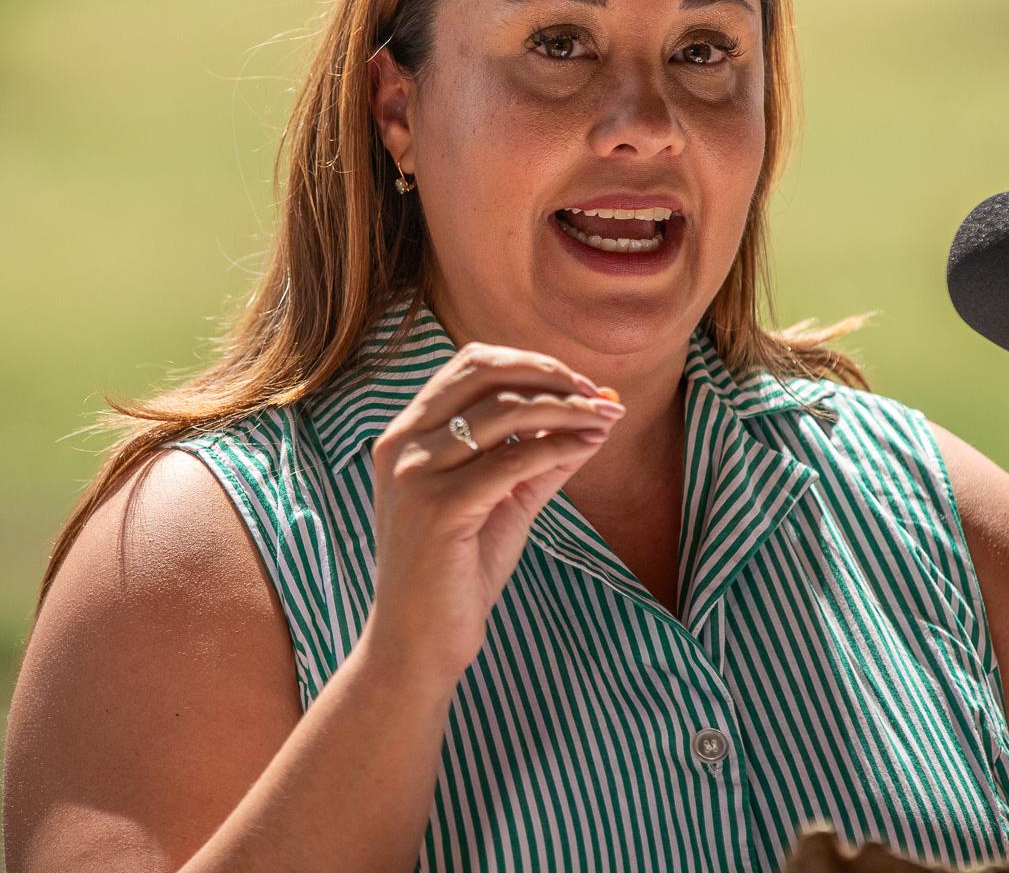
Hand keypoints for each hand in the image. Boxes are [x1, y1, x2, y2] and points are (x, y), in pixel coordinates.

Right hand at [364, 342, 623, 681]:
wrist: (417, 644)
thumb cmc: (458, 571)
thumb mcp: (504, 500)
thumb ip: (542, 455)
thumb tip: (599, 413)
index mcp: (407, 433)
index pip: (469, 365)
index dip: (529, 363)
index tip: (579, 382)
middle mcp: (402, 443)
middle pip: (483, 371)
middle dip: (549, 373)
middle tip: (598, 393)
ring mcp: (415, 473)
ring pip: (505, 410)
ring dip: (566, 407)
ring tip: (606, 416)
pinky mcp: (439, 507)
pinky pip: (514, 459)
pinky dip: (559, 444)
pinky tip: (589, 444)